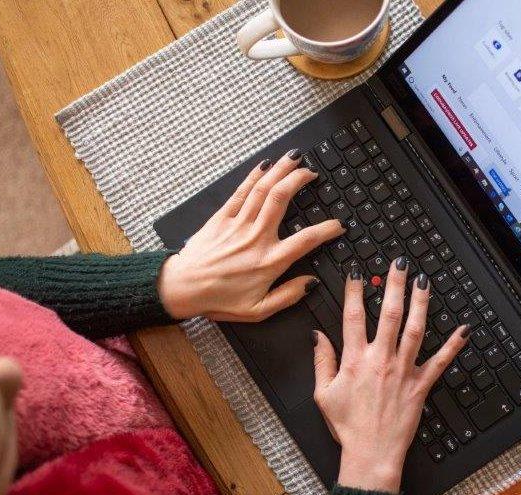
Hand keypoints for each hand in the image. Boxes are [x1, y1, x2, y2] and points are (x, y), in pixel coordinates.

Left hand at [158, 150, 344, 321]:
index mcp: (269, 261)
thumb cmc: (218, 300)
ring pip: (263, 189)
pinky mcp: (221, 218)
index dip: (327, 229)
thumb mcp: (258, 310)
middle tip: (311, 173)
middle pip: (282, 199)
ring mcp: (238, 224)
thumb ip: (288, 296)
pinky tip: (265, 165)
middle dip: (299, 180)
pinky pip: (241, 192)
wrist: (182, 288)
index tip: (338, 224)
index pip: (306, 239)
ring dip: (280, 170)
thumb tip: (311, 283)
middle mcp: (256, 238)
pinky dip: (254, 176)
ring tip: (294, 158)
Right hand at [312, 257, 469, 493]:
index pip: (353, 316)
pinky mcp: (421, 386)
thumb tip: (317, 335)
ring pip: (415, 330)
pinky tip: (464, 329)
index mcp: (355, 360)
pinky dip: (454, 345)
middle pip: (390, 314)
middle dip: (394, 285)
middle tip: (399, 263)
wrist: (371, 455)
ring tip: (424, 282)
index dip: (354, 290)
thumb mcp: (323, 394)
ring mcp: (403, 371)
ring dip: (421, 303)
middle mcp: (381, 360)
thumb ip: (322, 361)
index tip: (357, 271)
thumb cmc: (347, 427)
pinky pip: (440, 362)